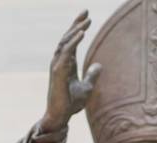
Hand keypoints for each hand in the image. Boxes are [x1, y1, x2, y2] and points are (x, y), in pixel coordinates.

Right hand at [39, 10, 101, 133]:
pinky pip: (65, 52)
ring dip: (75, 30)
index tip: (87, 16)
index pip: (72, 41)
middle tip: (86, 12)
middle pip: (67, 37)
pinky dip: (73, 42)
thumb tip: (99, 65)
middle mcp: (60, 62)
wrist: (62, 116)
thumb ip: (92, 76)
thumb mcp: (87, 87)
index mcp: (66, 64)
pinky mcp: (57, 71)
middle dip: (76, 24)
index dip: (78, 27)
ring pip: (65, 42)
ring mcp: (57, 66)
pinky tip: (82, 33)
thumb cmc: (71, 103)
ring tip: (86, 22)